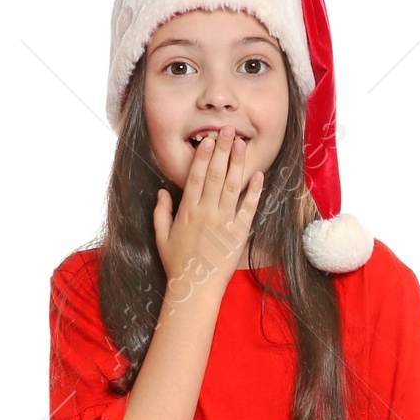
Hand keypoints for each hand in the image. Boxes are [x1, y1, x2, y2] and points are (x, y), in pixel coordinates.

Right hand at [153, 125, 264, 303]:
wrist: (194, 289)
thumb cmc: (177, 265)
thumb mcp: (162, 237)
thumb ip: (161, 212)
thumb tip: (162, 192)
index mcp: (187, 210)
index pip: (196, 175)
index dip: (203, 155)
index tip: (209, 139)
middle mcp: (205, 212)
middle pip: (216, 174)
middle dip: (222, 150)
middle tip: (229, 130)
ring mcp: (223, 222)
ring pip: (232, 186)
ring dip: (237, 163)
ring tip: (242, 144)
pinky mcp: (238, 234)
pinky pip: (248, 208)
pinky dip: (254, 191)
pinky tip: (258, 175)